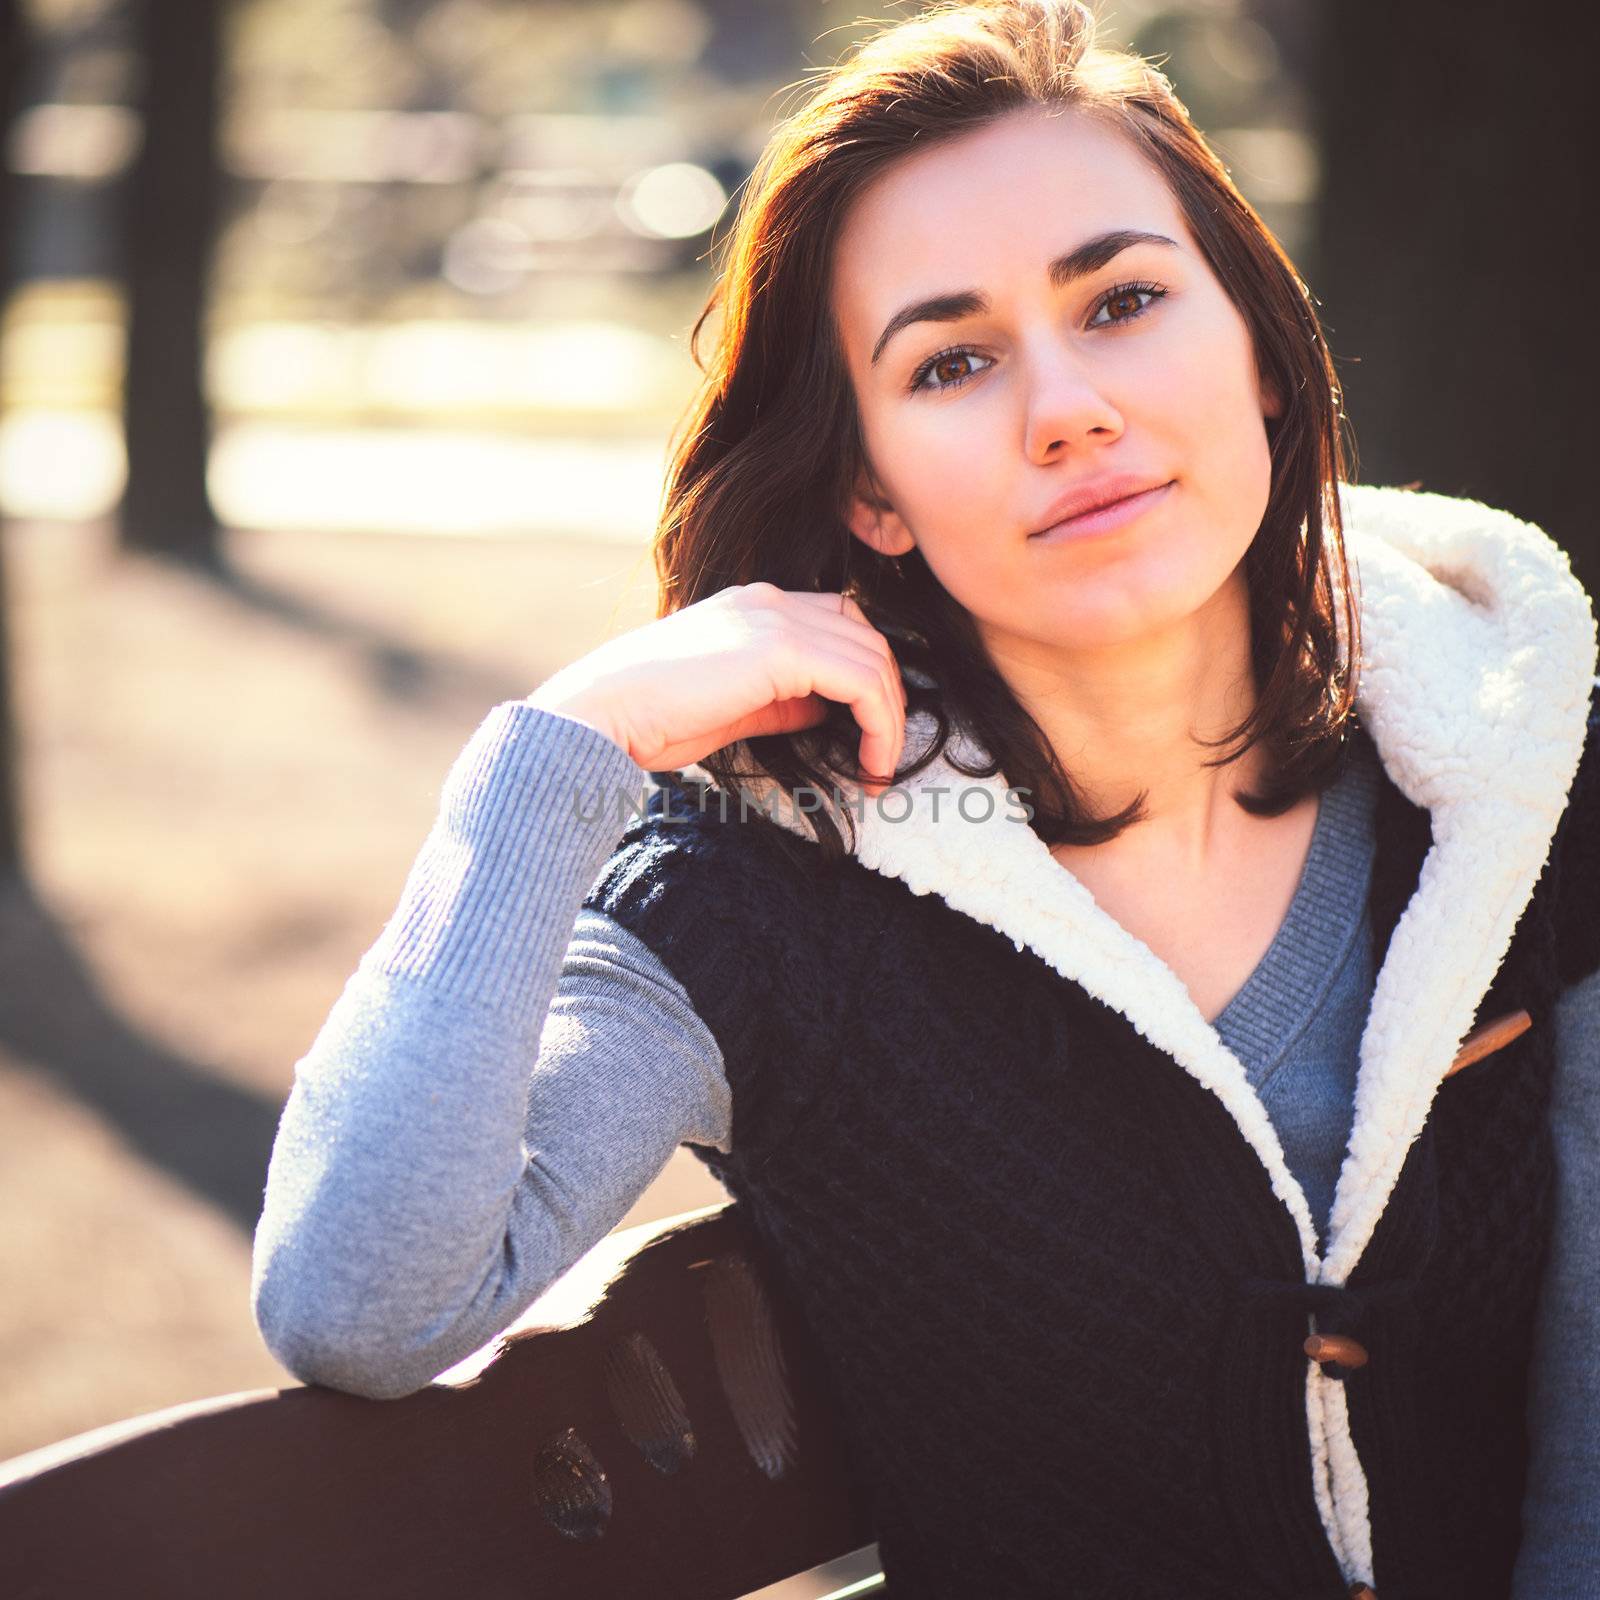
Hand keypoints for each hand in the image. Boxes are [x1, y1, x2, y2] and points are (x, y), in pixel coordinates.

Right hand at [526, 583, 907, 796]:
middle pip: (866, 635)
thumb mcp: (732, 709)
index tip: (865, 734)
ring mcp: (775, 618)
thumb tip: (824, 712)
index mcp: (752, 608)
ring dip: (890, 719)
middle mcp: (769, 601)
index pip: (838, 623)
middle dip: (888, 699)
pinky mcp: (780, 649)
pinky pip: (862, 681)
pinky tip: (871, 763)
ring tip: (879, 768)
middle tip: (883, 756)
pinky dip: (881, 724)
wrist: (602, 715)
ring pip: (874, 658)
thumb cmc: (650, 720)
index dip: (863, 676)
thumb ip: (781, 702)